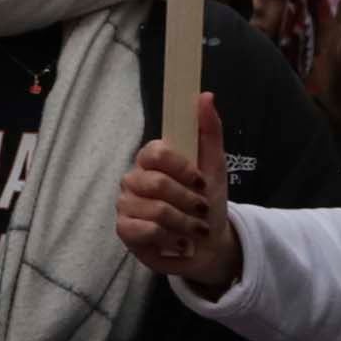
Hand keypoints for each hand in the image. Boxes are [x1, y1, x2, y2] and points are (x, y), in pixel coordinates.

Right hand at [118, 92, 245, 292]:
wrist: (208, 244)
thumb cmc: (207, 202)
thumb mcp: (215, 165)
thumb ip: (209, 130)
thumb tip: (205, 95)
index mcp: (152, 160)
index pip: (155, 152)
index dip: (181, 168)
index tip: (201, 181)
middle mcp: (134, 179)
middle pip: (156, 184)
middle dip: (187, 201)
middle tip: (201, 210)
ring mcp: (126, 205)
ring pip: (155, 210)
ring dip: (184, 223)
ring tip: (195, 230)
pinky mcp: (125, 231)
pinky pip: (145, 230)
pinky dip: (170, 238)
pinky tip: (179, 242)